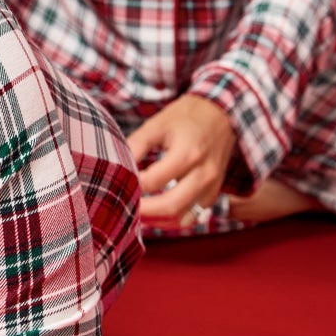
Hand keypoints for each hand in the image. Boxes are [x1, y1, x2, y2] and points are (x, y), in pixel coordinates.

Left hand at [127, 95, 237, 223]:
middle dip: (143, 211)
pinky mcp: (213, 195)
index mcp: (188, 153)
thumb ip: (135, 146)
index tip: (116, 183)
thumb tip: (115, 167)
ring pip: (182, 219)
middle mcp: (204, 174)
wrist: (221, 115)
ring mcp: (212, 187)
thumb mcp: (156, 125)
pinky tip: (154, 213)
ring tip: (135, 213)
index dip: (132, 185)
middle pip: (170, 206)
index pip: (154, 181)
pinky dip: (171, 220)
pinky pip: (192, 217)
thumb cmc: (185, 118)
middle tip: (122, 206)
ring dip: (157, 221)